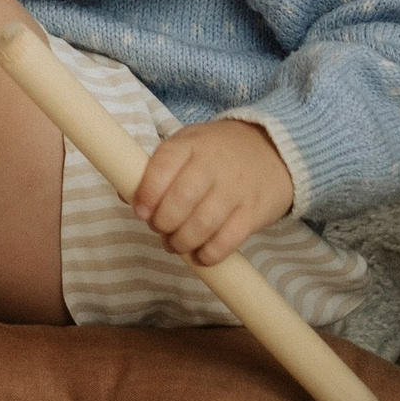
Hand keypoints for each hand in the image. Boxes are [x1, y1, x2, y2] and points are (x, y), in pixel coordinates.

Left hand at [131, 117, 293, 267]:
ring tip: (175, 245)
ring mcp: (236, 189)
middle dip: (163, 222)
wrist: (274, 150)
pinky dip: (210, 253)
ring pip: (203, 223)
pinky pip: (229, 239)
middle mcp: (213, 165)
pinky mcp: (254, 211)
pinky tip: (201, 255)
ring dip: (183, 242)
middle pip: (181, 199)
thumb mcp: (187, 146)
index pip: (163, 166)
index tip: (140, 212)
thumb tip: (125, 196)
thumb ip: (157, 168)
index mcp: (190, 145)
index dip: (147, 193)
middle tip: (159, 230)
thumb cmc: (218, 151)